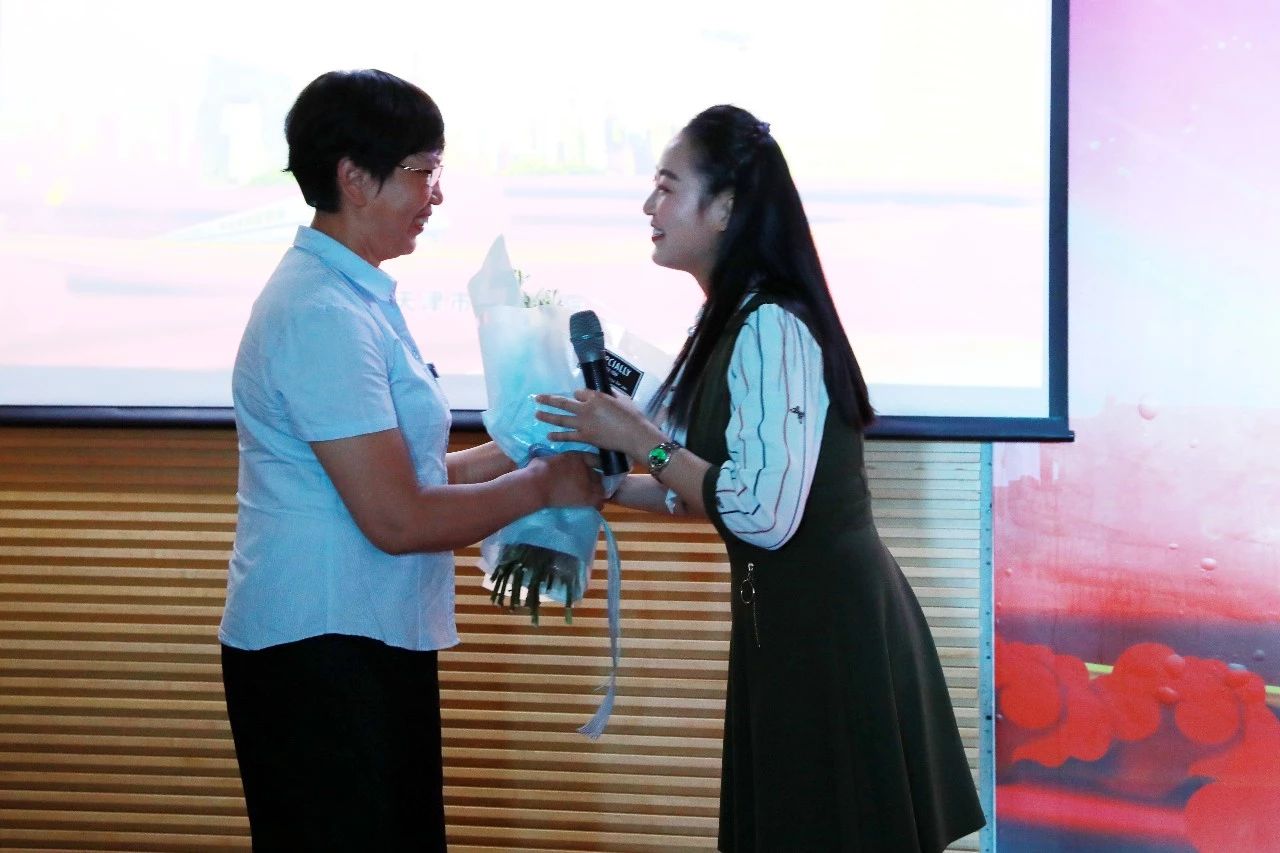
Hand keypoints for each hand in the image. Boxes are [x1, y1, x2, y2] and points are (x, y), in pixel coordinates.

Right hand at [526, 451, 604, 509]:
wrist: (537, 484)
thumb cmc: (537, 470)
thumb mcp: (549, 458)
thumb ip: (556, 460)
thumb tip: (553, 462)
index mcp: (576, 457)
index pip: (593, 458)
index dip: (596, 464)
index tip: (595, 469)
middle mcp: (585, 468)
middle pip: (598, 474)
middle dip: (596, 479)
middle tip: (593, 486)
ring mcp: (587, 482)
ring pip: (600, 487)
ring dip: (598, 491)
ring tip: (595, 497)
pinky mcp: (586, 496)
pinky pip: (598, 500)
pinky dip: (598, 503)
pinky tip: (597, 506)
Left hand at [534, 390, 663, 461]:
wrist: (634, 435)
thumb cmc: (632, 416)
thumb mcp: (622, 399)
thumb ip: (611, 395)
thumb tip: (605, 394)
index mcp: (596, 396)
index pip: (580, 392)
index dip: (579, 395)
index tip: (578, 397)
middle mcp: (586, 408)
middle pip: (563, 402)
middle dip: (548, 400)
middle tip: (537, 398)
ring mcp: (583, 423)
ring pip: (561, 418)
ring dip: (547, 416)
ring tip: (537, 414)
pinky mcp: (585, 437)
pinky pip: (568, 435)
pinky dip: (557, 436)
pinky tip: (549, 435)